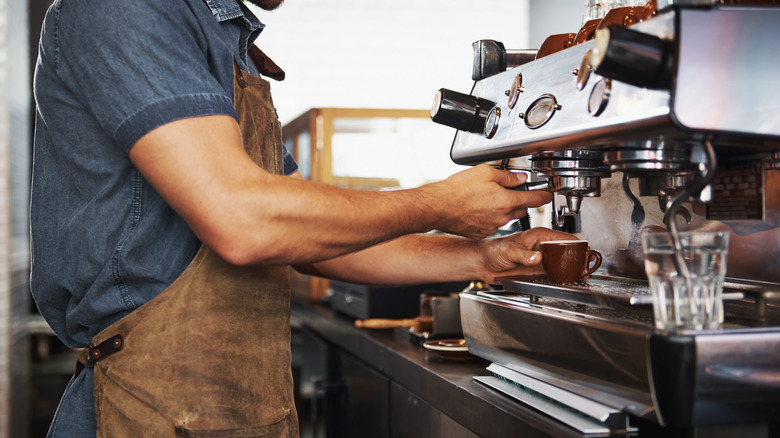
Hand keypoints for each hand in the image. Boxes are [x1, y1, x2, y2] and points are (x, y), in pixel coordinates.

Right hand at [422, 164, 552, 238]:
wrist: (438, 207)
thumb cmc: (457, 190)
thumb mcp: (485, 173)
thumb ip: (506, 176)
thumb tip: (518, 178)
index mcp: (506, 201)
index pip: (534, 199)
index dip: (543, 195)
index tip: (547, 194)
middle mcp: (502, 217)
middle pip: (520, 208)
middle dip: (519, 199)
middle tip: (508, 190)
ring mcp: (491, 227)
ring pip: (505, 216)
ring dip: (502, 208)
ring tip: (485, 197)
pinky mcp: (480, 233)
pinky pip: (492, 223)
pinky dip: (489, 216)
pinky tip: (477, 208)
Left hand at [477, 228, 577, 282]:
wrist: (484, 263)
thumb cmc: (494, 250)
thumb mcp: (509, 251)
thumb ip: (524, 255)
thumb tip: (537, 258)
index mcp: (539, 236)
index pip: (563, 237)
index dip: (577, 245)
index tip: (585, 252)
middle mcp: (542, 246)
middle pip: (566, 251)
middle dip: (577, 259)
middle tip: (584, 268)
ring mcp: (541, 258)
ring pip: (562, 262)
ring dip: (570, 268)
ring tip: (579, 275)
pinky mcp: (537, 269)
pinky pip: (554, 272)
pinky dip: (561, 276)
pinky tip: (566, 280)